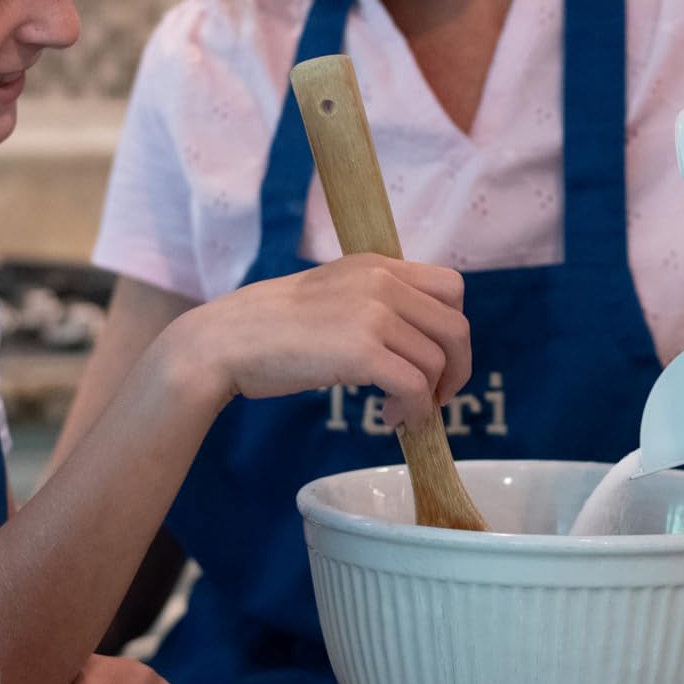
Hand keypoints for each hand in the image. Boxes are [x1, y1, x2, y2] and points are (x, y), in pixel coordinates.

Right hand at [170, 254, 468, 418]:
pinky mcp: (362, 352)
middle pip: (456, 327)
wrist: (227, 340)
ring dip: (428, 397)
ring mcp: (373, 315)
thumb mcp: (334, 293)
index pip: (451, 287)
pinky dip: (414, 412)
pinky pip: (415, 387)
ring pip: (438, 362)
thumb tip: (415, 340)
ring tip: (399, 412)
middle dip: (456, 368)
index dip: (451, 329)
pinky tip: (393, 419)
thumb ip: (376, 302)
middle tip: (435, 396)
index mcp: (377, 264)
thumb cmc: (273, 327)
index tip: (435, 357)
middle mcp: (381, 282)